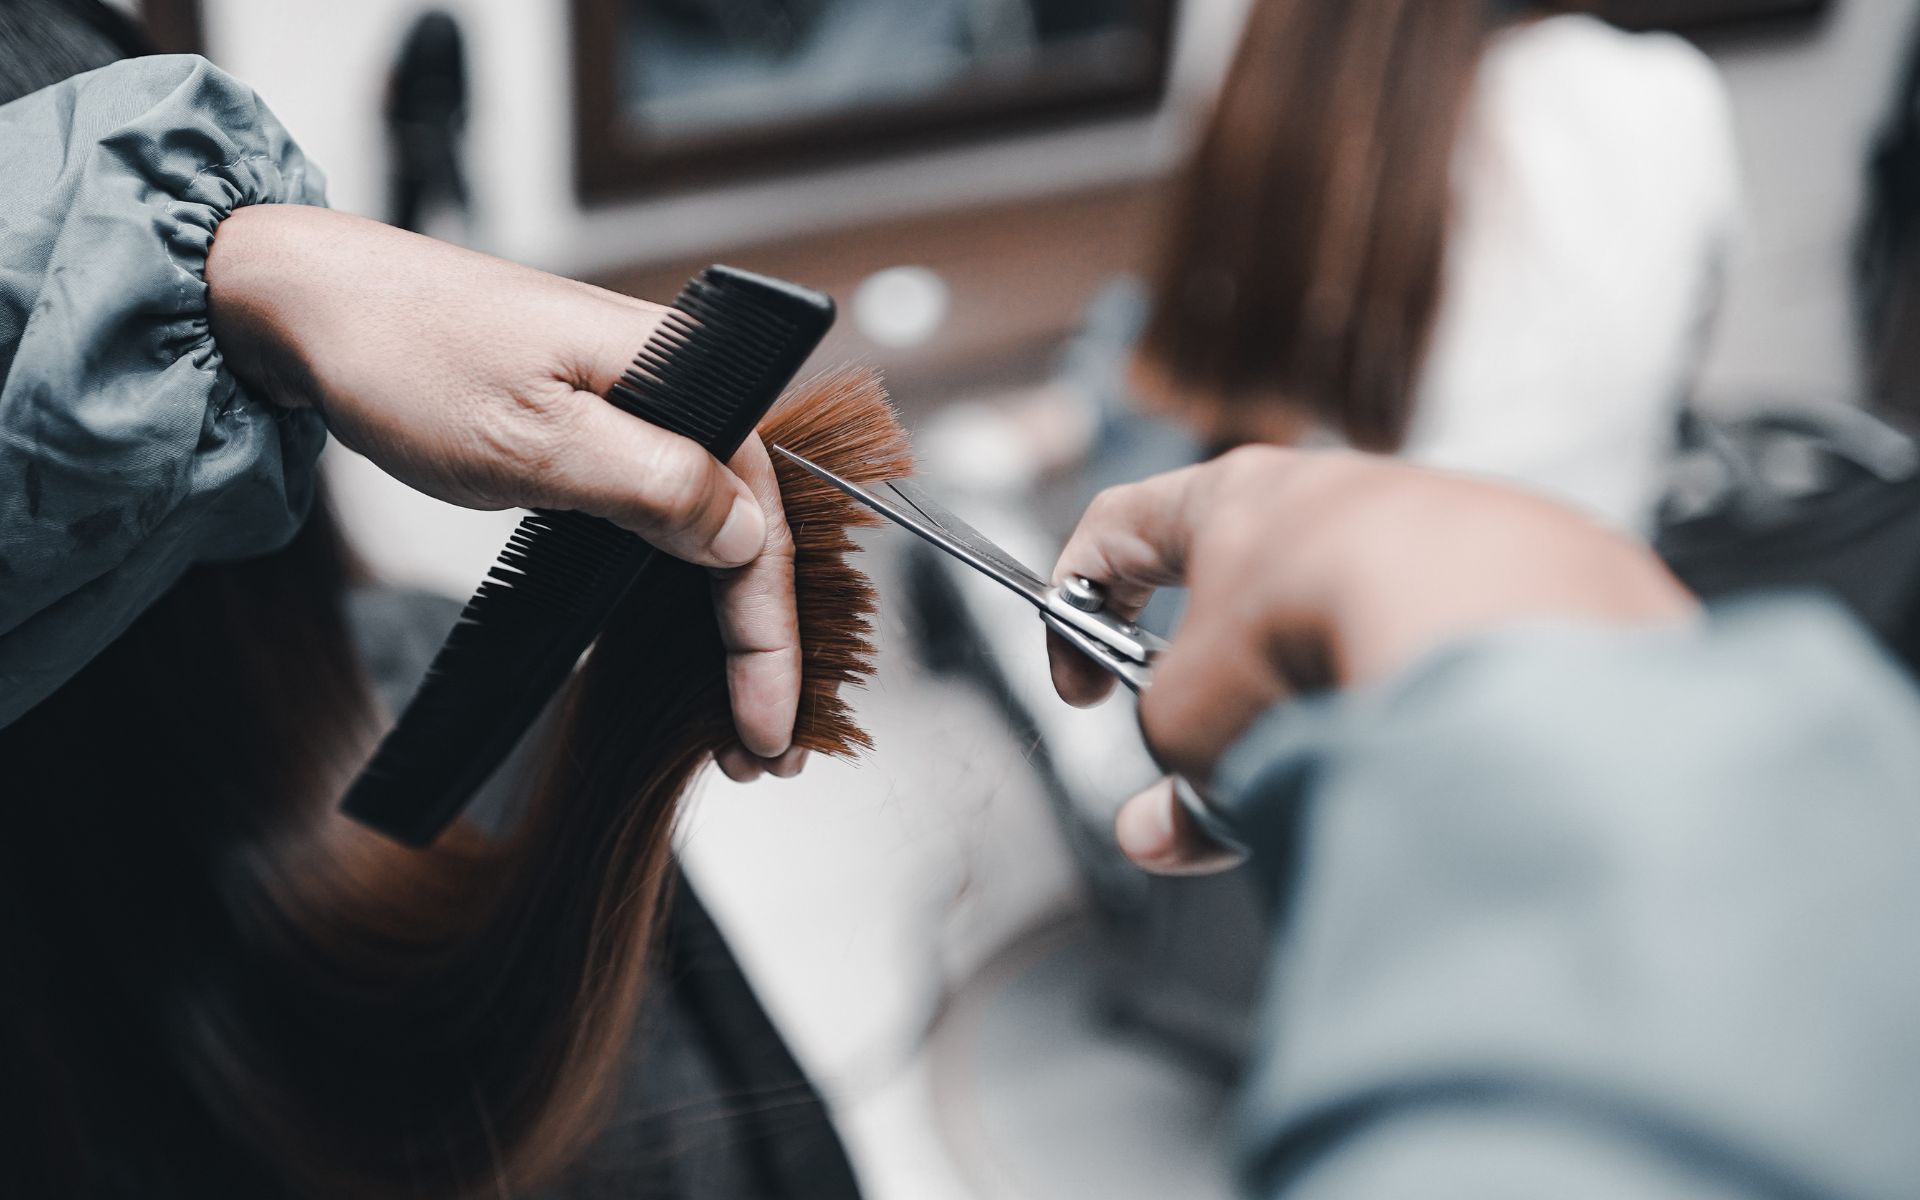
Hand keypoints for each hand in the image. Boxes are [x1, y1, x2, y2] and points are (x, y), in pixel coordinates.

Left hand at [207, 204, 804, 769]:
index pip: (762, 524)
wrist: (313, 302)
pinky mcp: (604, 428)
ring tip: (732, 715)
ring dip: (729, 627)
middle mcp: (681, 385)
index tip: (766, 726)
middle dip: (762, 649)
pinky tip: (687, 639)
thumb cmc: (407, 353)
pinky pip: (669, 514)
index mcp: (686, 372)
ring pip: (716, 530)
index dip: (770, 638)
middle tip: (760, 750)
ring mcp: (644, 407)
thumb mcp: (533, 441)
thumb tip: (747, 537)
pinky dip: (682, 587)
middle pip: (755, 532)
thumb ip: (654, 487)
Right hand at [1048, 446, 1696, 873]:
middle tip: (1217, 761)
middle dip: (1225, 688)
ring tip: (1328, 777)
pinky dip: (1418, 708)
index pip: (1122, 525)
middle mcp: (1334, 492)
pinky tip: (1417, 763)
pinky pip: (1445, 650)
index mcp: (1231, 498)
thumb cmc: (1308, 636)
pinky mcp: (1521, 576)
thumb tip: (1162, 834)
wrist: (1481, 616)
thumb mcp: (1194, 723)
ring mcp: (1434, 527)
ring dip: (1323, 701)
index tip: (1081, 685)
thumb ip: (1167, 777)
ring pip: (1353, 625)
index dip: (1078, 605)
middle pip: (1249, 589)